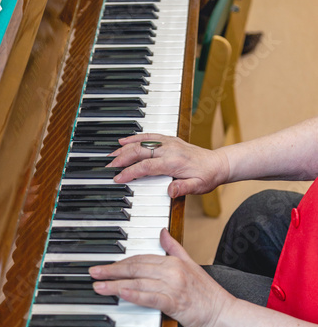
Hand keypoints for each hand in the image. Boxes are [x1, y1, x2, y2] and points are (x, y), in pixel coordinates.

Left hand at [90, 229, 234, 326]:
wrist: (223, 312)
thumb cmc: (206, 292)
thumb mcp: (190, 263)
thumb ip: (173, 247)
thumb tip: (162, 232)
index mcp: (173, 261)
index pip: (141, 258)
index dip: (121, 261)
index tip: (106, 265)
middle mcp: (172, 271)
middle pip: (135, 268)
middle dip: (112, 270)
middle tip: (93, 272)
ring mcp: (173, 286)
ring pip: (138, 282)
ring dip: (115, 284)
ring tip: (98, 286)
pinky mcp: (175, 303)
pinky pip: (150, 297)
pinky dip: (135, 294)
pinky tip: (121, 293)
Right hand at [107, 133, 228, 197]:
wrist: (217, 164)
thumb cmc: (207, 176)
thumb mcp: (198, 186)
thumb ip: (183, 188)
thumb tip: (169, 191)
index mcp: (174, 162)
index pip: (146, 166)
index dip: (130, 172)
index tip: (118, 178)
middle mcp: (169, 149)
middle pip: (139, 151)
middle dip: (121, 159)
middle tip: (108, 167)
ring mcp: (168, 142)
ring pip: (141, 142)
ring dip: (124, 148)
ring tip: (110, 155)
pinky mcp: (169, 140)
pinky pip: (148, 135)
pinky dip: (134, 137)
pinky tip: (124, 140)